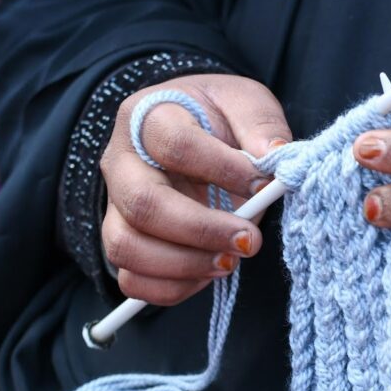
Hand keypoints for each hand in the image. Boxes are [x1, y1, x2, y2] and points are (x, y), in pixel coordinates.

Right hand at [101, 74, 290, 304]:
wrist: (194, 135)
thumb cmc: (216, 119)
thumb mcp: (245, 103)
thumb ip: (260, 124)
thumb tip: (274, 156)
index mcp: (147, 117)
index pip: (175, 145)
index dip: (222, 169)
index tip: (263, 184)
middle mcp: (121, 162)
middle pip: (144, 204)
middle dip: (202, 230)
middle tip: (248, 240)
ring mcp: (116, 206)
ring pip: (126, 247)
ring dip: (185, 264)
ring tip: (229, 261)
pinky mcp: (124, 242)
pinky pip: (132, 280)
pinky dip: (172, 288)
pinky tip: (208, 274)